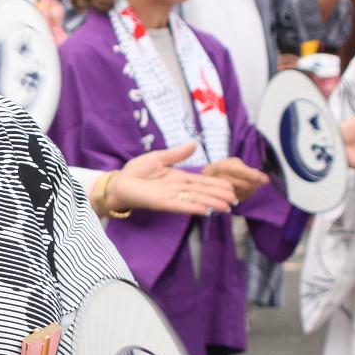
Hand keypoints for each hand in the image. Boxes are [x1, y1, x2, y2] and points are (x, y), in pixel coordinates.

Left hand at [109, 142, 237, 215]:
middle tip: (235, 201)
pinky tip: (205, 210)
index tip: (231, 188)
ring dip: (211, 203)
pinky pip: (180, 206)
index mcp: (179, 177)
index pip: (202, 181)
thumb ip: (177, 154)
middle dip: (219, 196)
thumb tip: (194, 143)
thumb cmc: (137, 171)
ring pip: (196, 199)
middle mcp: (178, 188)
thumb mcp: (159, 157)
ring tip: (227, 207)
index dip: (216, 185)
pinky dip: (193, 207)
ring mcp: (171, 196)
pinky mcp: (161, 203)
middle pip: (203, 192)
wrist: (119, 182)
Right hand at [201, 155, 268, 202]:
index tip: (266, 179)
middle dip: (255, 183)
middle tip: (261, 181)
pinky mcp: (222, 200)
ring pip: (244, 193)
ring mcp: (218, 192)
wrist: (208, 177)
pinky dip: (247, 194)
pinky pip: (240, 199)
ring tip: (252, 183)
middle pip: (244, 184)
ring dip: (252, 189)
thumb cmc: (224, 168)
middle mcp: (218, 179)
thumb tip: (260, 178)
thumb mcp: (233, 163)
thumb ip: (246, 169)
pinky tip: (246, 190)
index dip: (255, 176)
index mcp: (220, 167)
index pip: (242, 172)